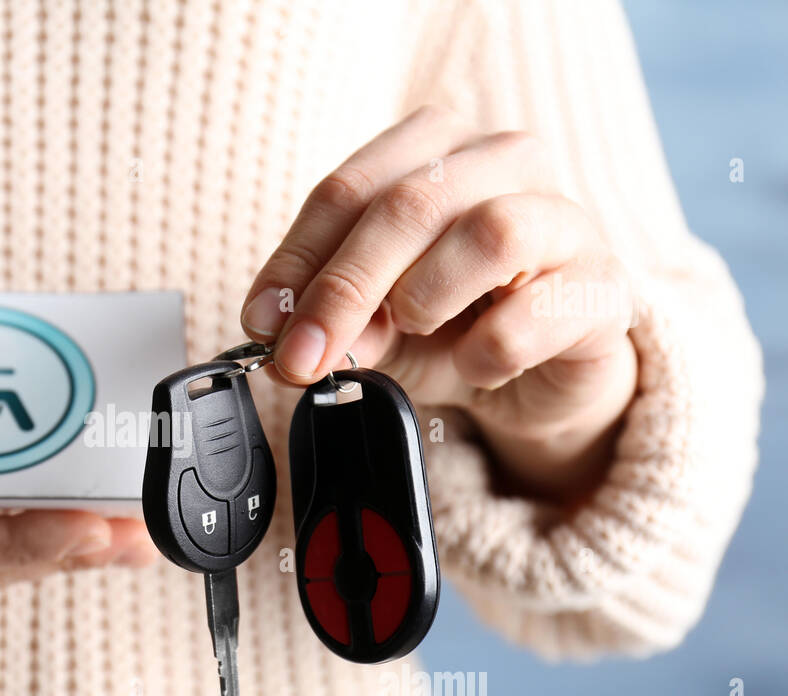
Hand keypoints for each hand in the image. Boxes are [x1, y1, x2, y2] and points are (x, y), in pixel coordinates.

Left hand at [240, 106, 637, 501]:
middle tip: (305, 357)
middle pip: (410, 205)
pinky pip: (540, 309)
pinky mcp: (605, 286)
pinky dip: (491, 349)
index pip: (348, 190)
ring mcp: (565, 219)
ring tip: (414, 331)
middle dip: (343, 290)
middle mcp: (506, 163)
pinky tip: (478, 366)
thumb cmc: (455, 325)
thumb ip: (337, 322)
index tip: (262, 322)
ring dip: (426, 297)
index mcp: (436, 149)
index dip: (296, 261)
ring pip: (488, 233)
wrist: (544, 374)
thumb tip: (294, 341)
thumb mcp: (377, 323)